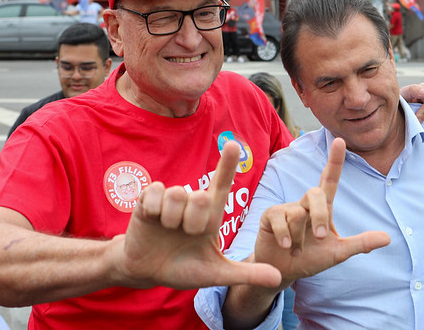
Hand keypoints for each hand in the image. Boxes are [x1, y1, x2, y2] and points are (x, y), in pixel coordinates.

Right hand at [114, 141, 280, 289]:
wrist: (146, 272)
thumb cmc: (182, 268)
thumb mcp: (215, 274)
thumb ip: (246, 274)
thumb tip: (278, 278)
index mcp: (210, 215)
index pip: (221, 184)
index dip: (227, 164)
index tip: (233, 144)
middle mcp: (193, 201)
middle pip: (201, 197)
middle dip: (192, 222)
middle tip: (185, 234)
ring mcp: (170, 198)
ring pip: (177, 195)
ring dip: (172, 219)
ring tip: (166, 229)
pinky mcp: (147, 198)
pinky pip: (154, 194)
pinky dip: (153, 212)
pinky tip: (151, 221)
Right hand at [253, 138, 390, 288]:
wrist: (282, 272)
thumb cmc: (310, 258)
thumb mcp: (338, 253)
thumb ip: (361, 244)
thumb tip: (388, 238)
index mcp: (323, 207)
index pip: (330, 179)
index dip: (335, 160)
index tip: (340, 140)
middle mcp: (304, 203)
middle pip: (315, 193)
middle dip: (320, 216)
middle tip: (322, 238)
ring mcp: (286, 208)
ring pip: (298, 214)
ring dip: (300, 238)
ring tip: (296, 248)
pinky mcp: (270, 215)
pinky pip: (280, 219)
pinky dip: (285, 236)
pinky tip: (285, 246)